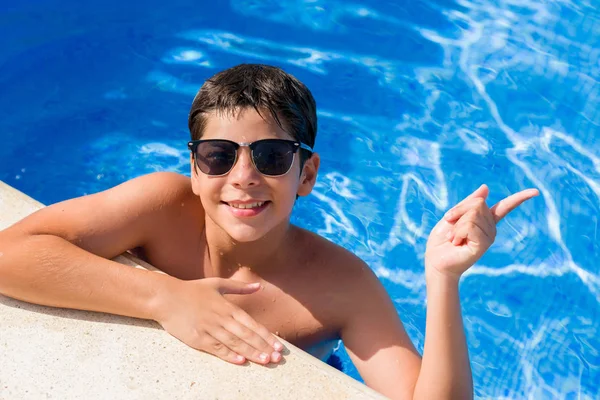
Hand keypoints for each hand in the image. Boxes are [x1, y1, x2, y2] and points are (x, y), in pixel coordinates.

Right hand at [153, 277, 282, 364]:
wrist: (166, 297)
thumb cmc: (192, 290)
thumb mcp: (217, 283)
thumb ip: (239, 287)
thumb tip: (258, 286)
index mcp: (227, 306)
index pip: (252, 324)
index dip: (266, 336)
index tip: (278, 345)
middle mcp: (221, 318)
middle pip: (246, 335)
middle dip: (263, 347)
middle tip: (277, 358)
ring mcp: (209, 329)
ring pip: (234, 343)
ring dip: (250, 353)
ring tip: (265, 361)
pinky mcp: (198, 339)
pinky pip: (216, 349)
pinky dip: (229, 355)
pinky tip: (241, 361)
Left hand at [425, 184, 538, 280]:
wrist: (436, 260)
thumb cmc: (442, 240)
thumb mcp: (453, 215)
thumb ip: (468, 202)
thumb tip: (486, 187)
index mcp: (485, 220)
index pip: (506, 206)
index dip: (520, 198)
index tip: (536, 191)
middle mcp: (491, 228)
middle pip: (477, 203)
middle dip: (458, 211)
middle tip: (450, 226)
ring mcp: (489, 237)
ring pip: (472, 214)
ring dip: (456, 225)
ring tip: (454, 238)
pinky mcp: (483, 245)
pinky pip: (469, 226)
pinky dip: (457, 232)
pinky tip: (456, 243)